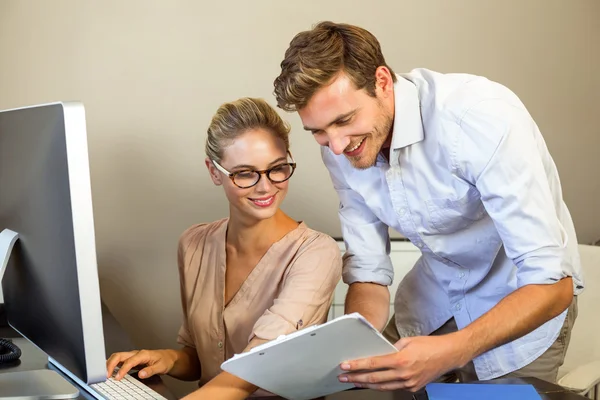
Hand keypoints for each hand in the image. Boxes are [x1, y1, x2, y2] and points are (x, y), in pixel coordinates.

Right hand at [106, 349, 177, 379]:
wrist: (168, 358)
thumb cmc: (165, 361)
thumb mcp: (161, 366)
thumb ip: (151, 370)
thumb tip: (141, 374)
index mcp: (143, 354)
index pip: (129, 361)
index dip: (122, 370)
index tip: (117, 378)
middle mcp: (136, 353)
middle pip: (119, 356)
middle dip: (110, 364)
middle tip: (106, 375)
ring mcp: (133, 356)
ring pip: (117, 357)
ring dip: (109, 364)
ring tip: (105, 374)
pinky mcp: (131, 360)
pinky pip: (119, 361)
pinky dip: (112, 365)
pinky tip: (109, 371)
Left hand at [338, 333, 469, 391]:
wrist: (449, 355)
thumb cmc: (430, 345)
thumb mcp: (408, 341)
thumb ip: (391, 348)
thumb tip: (378, 352)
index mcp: (401, 359)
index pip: (373, 364)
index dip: (357, 365)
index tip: (345, 366)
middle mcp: (404, 374)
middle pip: (374, 378)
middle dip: (356, 378)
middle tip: (343, 376)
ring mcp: (409, 383)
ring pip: (382, 386)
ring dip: (366, 385)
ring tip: (353, 381)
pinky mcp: (413, 388)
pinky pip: (393, 387)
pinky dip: (382, 385)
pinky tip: (372, 383)